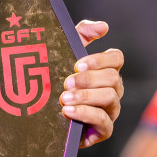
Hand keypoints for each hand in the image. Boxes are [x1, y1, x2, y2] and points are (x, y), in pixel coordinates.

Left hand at [62, 20, 124, 148]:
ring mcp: (110, 111)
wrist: (40, 118)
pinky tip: (68, 112)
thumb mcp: (64, 56)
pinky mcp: (103, 130)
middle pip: (113, 78)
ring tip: (64, 98)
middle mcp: (112, 90)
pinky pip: (104, 122)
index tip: (77, 64)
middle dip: (88, 79)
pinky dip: (85, 114)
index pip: (116, 58)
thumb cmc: (54, 82)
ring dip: (86, 96)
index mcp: (105, 71)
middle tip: (66, 82)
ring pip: (110, 98)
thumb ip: (81, 36)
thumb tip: (104, 26)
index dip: (100, 59)